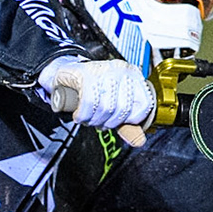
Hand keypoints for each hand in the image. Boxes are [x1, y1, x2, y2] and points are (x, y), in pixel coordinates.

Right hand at [38, 57, 155, 131]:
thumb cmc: (93, 89)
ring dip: (95, 121)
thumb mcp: (114, 103)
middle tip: (101, 123)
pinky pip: (89, 103)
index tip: (121, 123)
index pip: (144, 104)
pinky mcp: (86, 74)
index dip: (132, 120)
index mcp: (133, 75)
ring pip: (106, 108)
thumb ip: (127, 122)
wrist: (67, 73)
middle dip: (109, 123)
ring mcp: (104, 70)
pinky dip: (83, 116)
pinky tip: (79, 116)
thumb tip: (139, 141)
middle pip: (123, 109)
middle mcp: (121, 70)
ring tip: (89, 119)